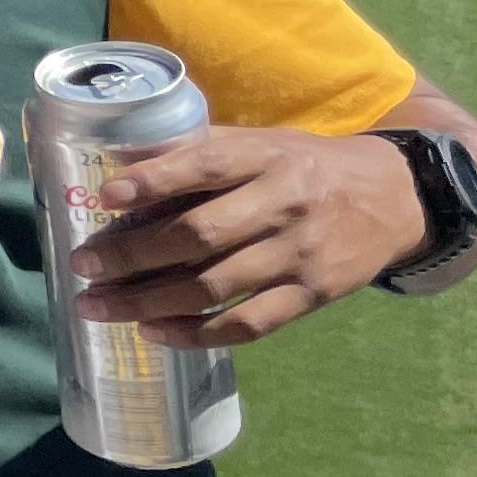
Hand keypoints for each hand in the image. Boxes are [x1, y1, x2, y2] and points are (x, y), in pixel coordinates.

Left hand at [70, 125, 430, 347]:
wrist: (393, 197)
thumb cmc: (301, 166)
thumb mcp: (258, 142)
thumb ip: (194, 150)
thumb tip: (116, 159)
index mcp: (265, 158)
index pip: (205, 165)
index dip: (153, 181)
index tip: (104, 198)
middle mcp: (284, 205)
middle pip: (200, 235)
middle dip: (132, 255)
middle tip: (82, 265)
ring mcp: (300, 255)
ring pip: (215, 286)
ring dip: (148, 302)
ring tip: (97, 307)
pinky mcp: (314, 295)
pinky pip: (249, 324)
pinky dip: (196, 334)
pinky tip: (152, 333)